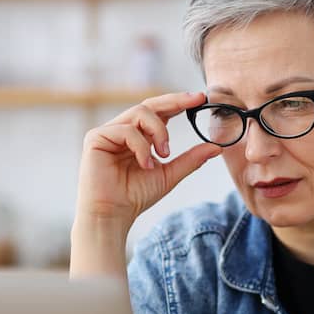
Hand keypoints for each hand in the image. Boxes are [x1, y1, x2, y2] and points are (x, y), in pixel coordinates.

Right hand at [74, 92, 221, 227]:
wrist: (113, 215)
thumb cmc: (135, 196)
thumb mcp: (170, 174)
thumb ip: (191, 159)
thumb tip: (217, 147)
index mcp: (139, 136)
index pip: (160, 113)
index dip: (179, 103)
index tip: (201, 98)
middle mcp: (123, 130)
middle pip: (150, 104)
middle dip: (175, 101)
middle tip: (196, 100)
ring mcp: (108, 132)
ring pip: (140, 112)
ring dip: (159, 132)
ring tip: (165, 154)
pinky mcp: (96, 137)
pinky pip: (126, 129)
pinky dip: (141, 146)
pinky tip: (146, 164)